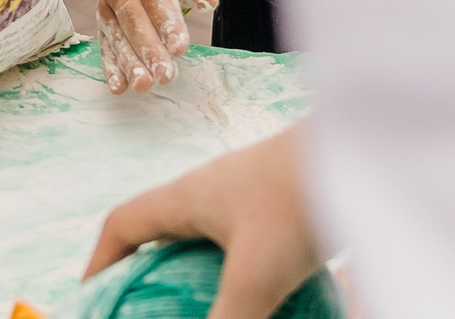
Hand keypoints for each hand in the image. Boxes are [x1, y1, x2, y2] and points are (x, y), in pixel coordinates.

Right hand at [85, 128, 319, 318]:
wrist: (360, 152)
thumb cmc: (297, 201)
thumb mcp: (257, 275)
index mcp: (185, 198)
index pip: (123, 224)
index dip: (101, 260)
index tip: (93, 295)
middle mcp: (209, 191)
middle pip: (161, 229)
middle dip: (146, 266)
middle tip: (145, 303)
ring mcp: (247, 195)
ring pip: (205, 235)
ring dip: (194, 268)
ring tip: (201, 304)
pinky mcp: (281, 204)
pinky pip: (244, 241)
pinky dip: (238, 270)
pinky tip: (266, 297)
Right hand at [98, 0, 219, 93]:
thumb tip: (206, 1)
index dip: (166, 22)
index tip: (180, 49)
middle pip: (132, 17)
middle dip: (148, 48)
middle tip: (165, 75)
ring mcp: (107, 3)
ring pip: (116, 34)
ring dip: (129, 62)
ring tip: (143, 85)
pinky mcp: (102, 21)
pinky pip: (104, 44)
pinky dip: (111, 66)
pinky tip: (119, 86)